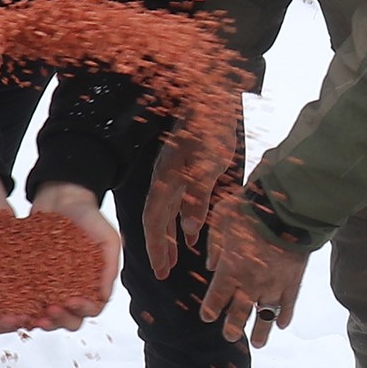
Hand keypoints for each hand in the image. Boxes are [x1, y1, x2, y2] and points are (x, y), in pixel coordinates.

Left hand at [22, 183, 124, 329]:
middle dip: (61, 319)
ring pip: (49, 315)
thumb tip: (104, 296)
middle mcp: (75, 290)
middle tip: (50, 310)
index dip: (82, 310)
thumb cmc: (89, 217)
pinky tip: (17, 305)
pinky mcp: (33, 280)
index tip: (71, 300)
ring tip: (33, 316)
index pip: (92, 309)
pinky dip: (25, 307)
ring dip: (43, 319)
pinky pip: (29, 300)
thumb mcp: (108, 238)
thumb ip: (110, 266)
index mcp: (94, 284)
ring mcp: (53, 287)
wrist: (62, 197)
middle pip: (71, 319)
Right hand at [140, 116, 237, 280]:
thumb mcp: (210, 162)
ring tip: (173, 261)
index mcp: (168, 178)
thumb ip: (198, 197)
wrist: (209, 93)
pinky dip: (182, 221)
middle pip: (157, 220)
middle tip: (161, 274)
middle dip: (158, 248)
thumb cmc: (211, 124)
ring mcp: (174, 173)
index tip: (159, 272)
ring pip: (167, 213)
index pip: (155, 221)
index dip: (156, 248)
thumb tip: (188, 232)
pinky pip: (178, 202)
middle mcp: (166, 178)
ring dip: (169, 237)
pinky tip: (191, 236)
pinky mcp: (185, 168)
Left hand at [197, 195, 310, 347]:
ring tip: (257, 344)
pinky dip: (285, 316)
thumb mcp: (220, 220)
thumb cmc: (249, 208)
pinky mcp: (293, 281)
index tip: (208, 317)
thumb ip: (213, 245)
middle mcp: (251, 283)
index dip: (211, 310)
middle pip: (239, 314)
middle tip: (230, 336)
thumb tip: (210, 265)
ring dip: (261, 332)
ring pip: (265, 316)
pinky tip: (282, 325)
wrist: (286, 208)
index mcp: (230, 269)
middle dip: (233, 328)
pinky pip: (289, 305)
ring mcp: (274, 285)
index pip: (217, 298)